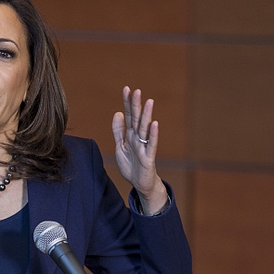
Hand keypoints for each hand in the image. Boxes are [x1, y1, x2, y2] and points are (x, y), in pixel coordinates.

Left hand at [111, 87, 166, 214]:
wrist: (140, 184)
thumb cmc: (131, 166)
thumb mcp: (120, 147)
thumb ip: (118, 131)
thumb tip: (118, 113)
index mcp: (130, 135)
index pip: (129, 116)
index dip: (127, 103)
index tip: (126, 89)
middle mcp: (138, 138)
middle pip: (137, 119)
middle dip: (136, 105)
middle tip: (136, 90)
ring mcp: (144, 147)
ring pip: (145, 129)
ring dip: (147, 115)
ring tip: (149, 102)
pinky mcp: (148, 158)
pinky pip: (151, 145)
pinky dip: (153, 135)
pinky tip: (155, 124)